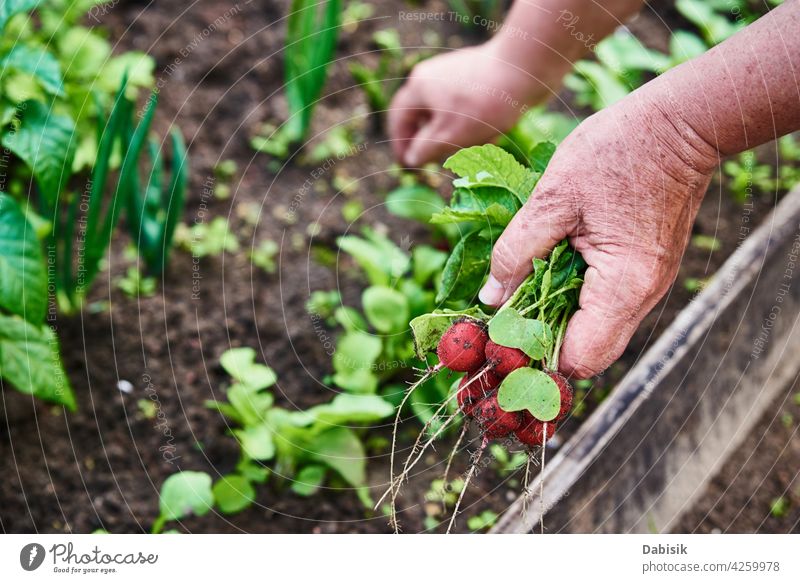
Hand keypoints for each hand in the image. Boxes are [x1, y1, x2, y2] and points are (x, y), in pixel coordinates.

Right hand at [388, 42, 550, 165]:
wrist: (527, 68)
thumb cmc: (483, 105)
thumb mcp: (449, 135)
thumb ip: (425, 150)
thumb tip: (412, 159)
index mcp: (419, 87)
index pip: (399, 119)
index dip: (401, 145)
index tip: (407, 166)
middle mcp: (434, 77)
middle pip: (425, 116)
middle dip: (434, 141)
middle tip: (440, 161)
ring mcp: (458, 75)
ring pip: (451, 114)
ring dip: (459, 136)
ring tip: (474, 151)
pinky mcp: (481, 77)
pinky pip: (470, 107)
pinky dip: (476, 124)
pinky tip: (493, 136)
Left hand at [478, 94, 718, 377]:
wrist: (680, 124)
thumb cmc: (618, 151)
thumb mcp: (552, 197)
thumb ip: (516, 251)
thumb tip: (491, 298)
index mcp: (623, 286)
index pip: (578, 359)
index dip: (536, 352)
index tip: (504, 328)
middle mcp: (642, 298)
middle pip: (586, 353)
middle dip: (543, 336)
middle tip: (511, 303)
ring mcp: (648, 288)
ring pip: (594, 330)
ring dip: (556, 314)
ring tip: (530, 276)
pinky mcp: (645, 273)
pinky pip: (605, 305)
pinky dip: (575, 296)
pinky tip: (555, 263)